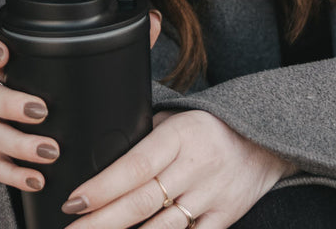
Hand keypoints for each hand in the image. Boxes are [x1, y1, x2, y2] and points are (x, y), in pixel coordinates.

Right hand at [0, 12, 161, 194]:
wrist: (77, 138)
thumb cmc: (81, 96)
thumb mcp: (99, 70)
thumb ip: (124, 43)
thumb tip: (155, 19)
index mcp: (19, 67)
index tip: (3, 55)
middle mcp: (3, 94)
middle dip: (9, 102)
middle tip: (41, 110)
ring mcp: (1, 127)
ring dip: (18, 142)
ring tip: (50, 152)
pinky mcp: (4, 158)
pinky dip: (15, 174)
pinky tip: (37, 179)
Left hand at [62, 109, 297, 228]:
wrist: (262, 143)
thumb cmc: (206, 128)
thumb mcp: (175, 118)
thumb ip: (144, 136)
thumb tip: (104, 155)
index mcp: (177, 136)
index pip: (133, 166)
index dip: (102, 187)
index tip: (74, 200)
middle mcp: (194, 167)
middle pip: (140, 202)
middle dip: (101, 221)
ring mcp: (210, 197)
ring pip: (161, 228)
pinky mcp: (224, 219)